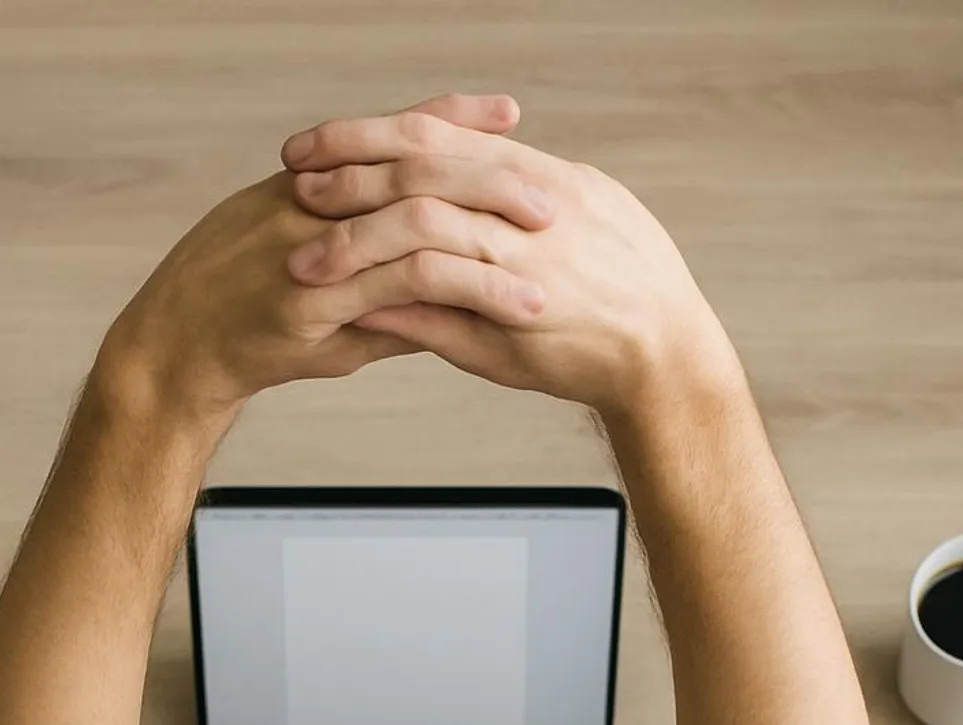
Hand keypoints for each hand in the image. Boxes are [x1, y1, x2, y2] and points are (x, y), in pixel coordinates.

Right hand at [99, 94, 551, 423]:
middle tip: (550, 192)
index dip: (454, 119)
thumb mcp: (317, 298)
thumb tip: (438, 305)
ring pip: (423, 218)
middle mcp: (320, 201)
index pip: (397, 135)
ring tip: (549, 246)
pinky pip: (407, 281)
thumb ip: (379, 295)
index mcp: (316, 185)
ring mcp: (319, 245)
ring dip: (494, 230)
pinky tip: (512, 302)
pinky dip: (469, 288)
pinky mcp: (320, 297)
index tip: (511, 118)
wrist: (178, 353)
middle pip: (422, 165)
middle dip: (491, 172)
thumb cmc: (243, 327)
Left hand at [281, 105, 739, 417]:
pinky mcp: (525, 299)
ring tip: (306, 249)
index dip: (374, 132)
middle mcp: (527, 200)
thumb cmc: (614, 309)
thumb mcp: (554, 252)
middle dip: (352, 162)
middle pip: (423, 159)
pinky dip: (396, 287)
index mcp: (534, 177)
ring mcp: (526, 248)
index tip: (321, 143)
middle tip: (295, 172)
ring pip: (427, 215)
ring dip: (359, 231)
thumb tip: (436, 239)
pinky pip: (450, 281)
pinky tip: (353, 300)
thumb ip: (492, 241)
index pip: (440, 134)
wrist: (667, 355)